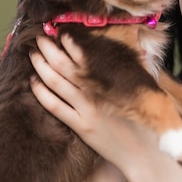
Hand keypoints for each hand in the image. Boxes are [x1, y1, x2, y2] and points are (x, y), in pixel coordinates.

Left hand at [30, 35, 181, 181]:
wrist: (144, 151)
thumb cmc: (148, 115)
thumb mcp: (144, 83)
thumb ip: (135, 60)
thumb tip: (133, 32)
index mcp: (111, 80)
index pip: (85, 55)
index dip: (70, 42)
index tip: (60, 30)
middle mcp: (96, 92)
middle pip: (66, 66)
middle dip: (50, 49)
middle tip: (39, 37)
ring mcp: (86, 109)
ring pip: (57, 83)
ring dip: (42, 66)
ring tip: (33, 54)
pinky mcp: (80, 126)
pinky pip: (55, 107)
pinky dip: (42, 93)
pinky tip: (33, 82)